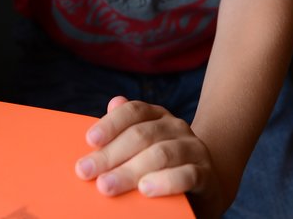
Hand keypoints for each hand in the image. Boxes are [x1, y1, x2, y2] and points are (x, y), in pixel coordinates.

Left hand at [76, 96, 224, 218]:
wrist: (206, 185)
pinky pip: (186, 175)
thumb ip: (125, 132)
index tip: (90, 140)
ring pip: (160, 154)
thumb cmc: (162, 167)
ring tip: (107, 186)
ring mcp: (193, 149)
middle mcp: (176, 127)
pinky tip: (146, 189)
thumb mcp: (142, 148)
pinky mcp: (206, 174)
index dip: (111, 123)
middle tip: (86, 172)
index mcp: (157, 116)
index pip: (133, 111)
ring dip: (130, 171)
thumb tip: (112, 103)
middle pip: (141, 135)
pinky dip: (165, 182)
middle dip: (110, 154)